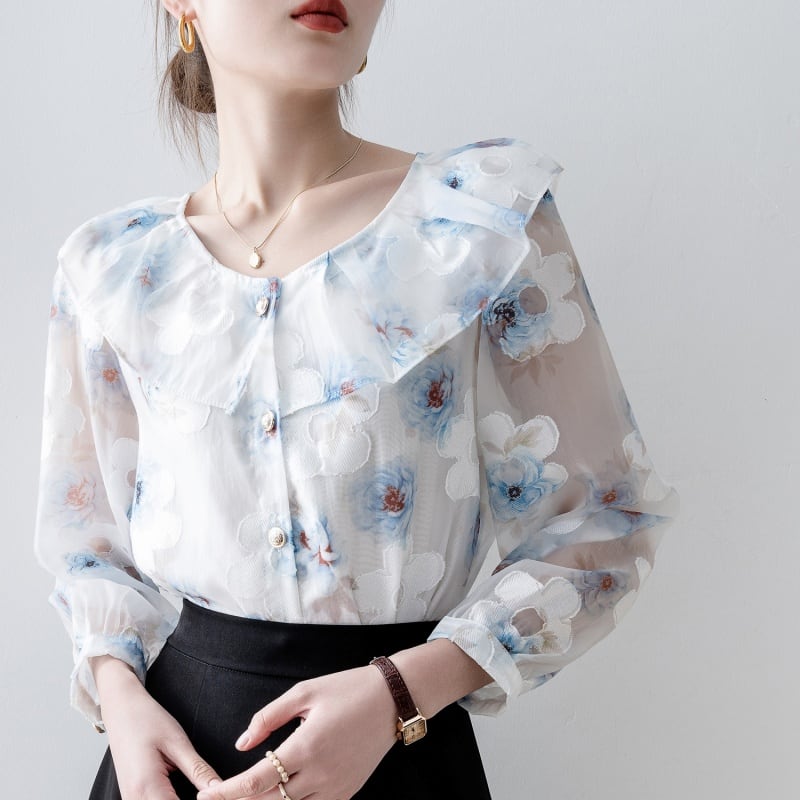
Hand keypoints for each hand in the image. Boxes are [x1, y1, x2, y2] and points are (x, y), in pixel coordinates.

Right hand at [92, 656, 222, 798]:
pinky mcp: (132, 796)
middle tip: (211, 791)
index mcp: (147, 787)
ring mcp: (131, 799)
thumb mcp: (178, 743)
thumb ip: (198, 770)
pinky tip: (182, 792)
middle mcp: (134, 799)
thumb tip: (219, 788)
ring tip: (201, 791)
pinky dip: (168, 799)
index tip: (217, 795)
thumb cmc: (146, 720)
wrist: (121, 709)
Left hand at [196, 663, 399, 799]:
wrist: (393, 699)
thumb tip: (241, 743)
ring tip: (245, 796)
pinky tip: (280, 793)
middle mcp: (320, 775)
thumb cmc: (347, 689)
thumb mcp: (305, 692)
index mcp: (305, 747)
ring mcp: (336, 788)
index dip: (226, 794)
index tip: (205, 797)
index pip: (255, 782)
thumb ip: (268, 717)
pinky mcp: (348, 791)